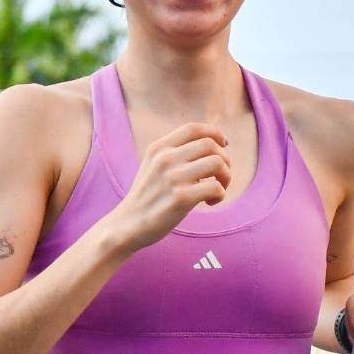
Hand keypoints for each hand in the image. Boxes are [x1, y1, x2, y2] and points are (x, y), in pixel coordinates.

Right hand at [101, 122, 231, 251]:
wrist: (127, 225)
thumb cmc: (147, 197)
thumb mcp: (152, 166)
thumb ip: (174, 153)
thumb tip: (212, 145)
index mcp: (158, 148)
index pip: (194, 128)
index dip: (215, 133)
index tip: (223, 145)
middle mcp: (165, 159)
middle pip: (210, 144)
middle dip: (224, 159)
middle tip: (220, 176)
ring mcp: (173, 178)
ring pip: (218, 163)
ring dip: (226, 176)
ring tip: (218, 189)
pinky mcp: (181, 198)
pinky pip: (216, 187)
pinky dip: (220, 195)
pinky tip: (209, 202)